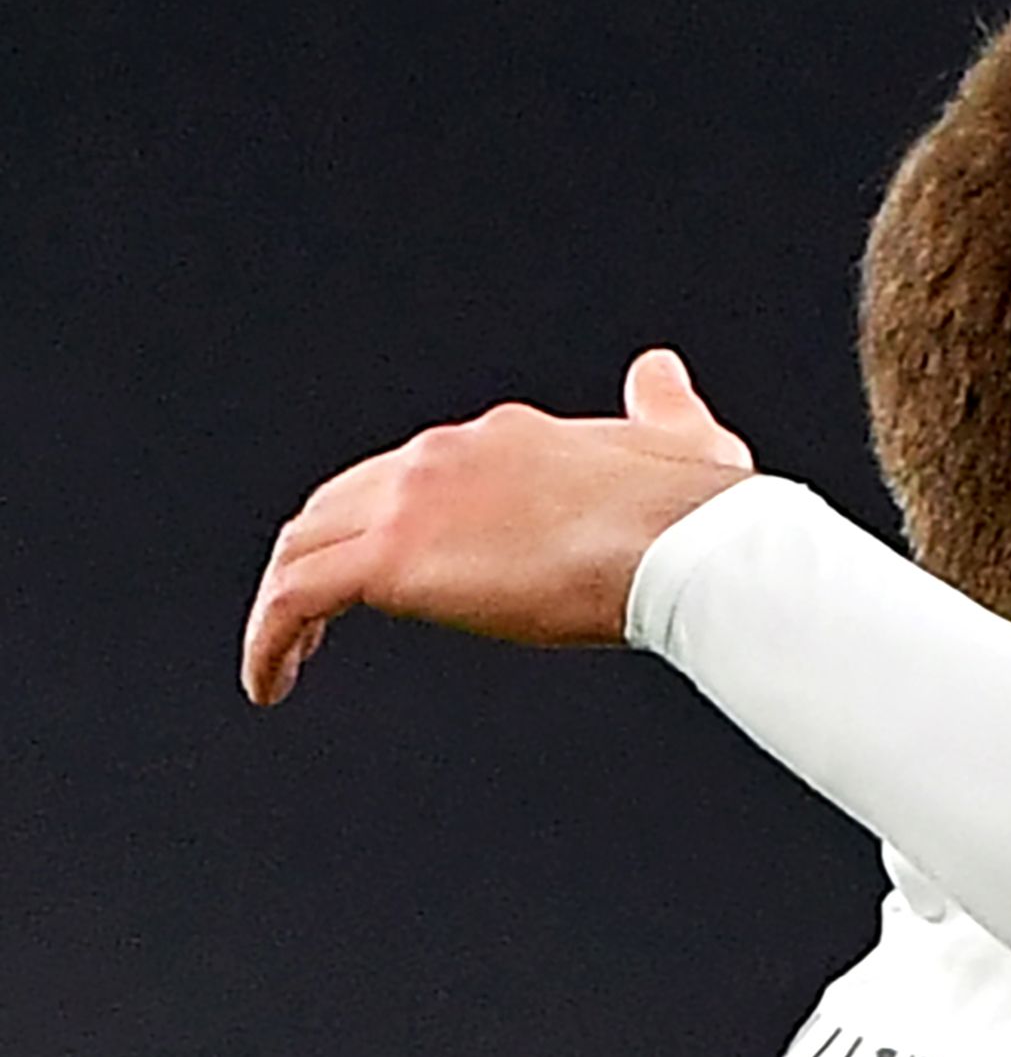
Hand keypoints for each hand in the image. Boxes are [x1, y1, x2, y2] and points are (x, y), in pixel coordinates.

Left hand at [242, 348, 754, 705]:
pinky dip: (267, 640)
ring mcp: (408, 505)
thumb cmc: (696, 511)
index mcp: (500, 437)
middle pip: (338, 501)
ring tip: (282, 656)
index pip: (412, 474)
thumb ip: (663, 407)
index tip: (397, 572)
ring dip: (283, 599)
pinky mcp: (393, 562)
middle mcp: (438, 457)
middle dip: (320, 552)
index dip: (390, 521)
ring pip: (302, 545)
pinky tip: (267, 685)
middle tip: (313, 612)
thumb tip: (659, 371)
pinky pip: (294, 599)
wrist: (680, 542)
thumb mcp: (684, 441)